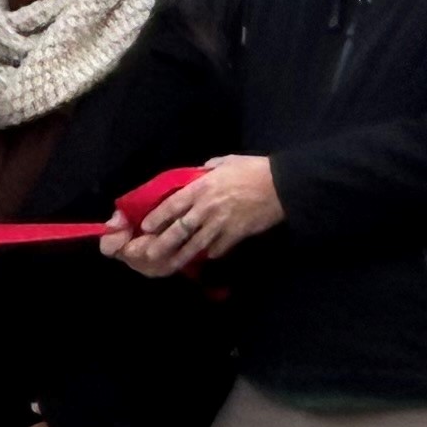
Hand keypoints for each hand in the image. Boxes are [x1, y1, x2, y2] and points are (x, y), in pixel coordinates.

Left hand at [107, 156, 281, 275]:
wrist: (280, 186)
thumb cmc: (253, 169)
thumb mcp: (225, 162)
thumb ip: (208, 168)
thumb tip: (198, 172)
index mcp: (201, 188)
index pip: (172, 205)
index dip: (158, 217)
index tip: (146, 227)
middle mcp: (206, 208)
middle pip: (179, 230)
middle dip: (163, 243)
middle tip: (149, 254)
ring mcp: (220, 224)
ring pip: (196, 244)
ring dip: (181, 255)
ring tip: (170, 265)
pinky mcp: (235, 235)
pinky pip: (218, 248)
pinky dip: (211, 253)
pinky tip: (206, 256)